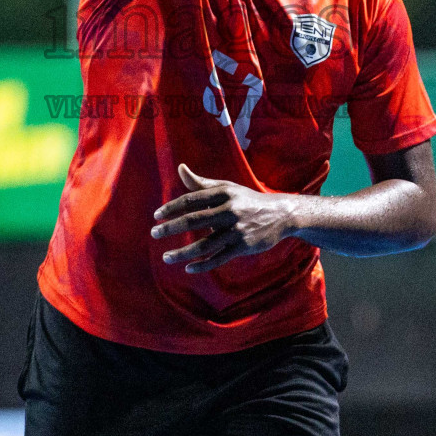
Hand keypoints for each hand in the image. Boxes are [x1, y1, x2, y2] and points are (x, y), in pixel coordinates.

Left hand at [150, 163, 297, 272]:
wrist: (281, 214)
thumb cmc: (247, 200)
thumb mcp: (226, 188)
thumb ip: (201, 183)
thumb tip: (180, 168)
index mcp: (223, 193)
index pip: (191, 200)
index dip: (172, 208)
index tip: (156, 216)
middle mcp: (229, 210)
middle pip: (194, 220)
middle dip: (171, 228)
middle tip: (154, 233)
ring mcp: (237, 230)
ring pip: (204, 244)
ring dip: (183, 252)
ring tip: (166, 257)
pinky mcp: (243, 246)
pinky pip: (219, 258)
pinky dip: (203, 265)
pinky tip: (188, 268)